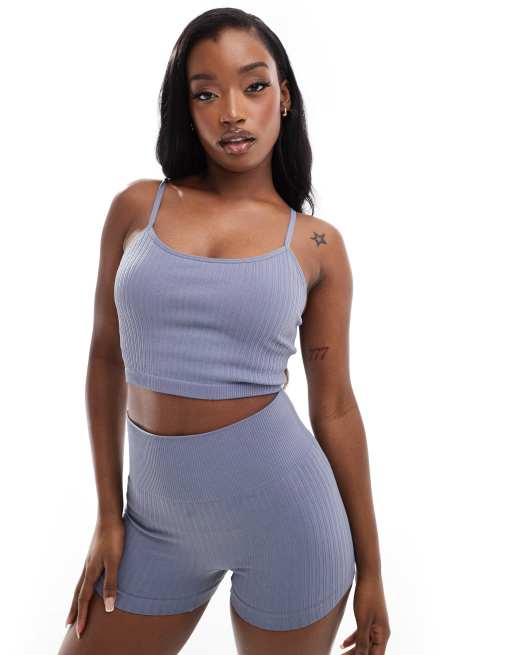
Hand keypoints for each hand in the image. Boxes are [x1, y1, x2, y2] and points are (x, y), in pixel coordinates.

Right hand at [65, 516, 124, 638]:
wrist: (110, 515)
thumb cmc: (114, 537)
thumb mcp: (115, 561)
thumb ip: (112, 584)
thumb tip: (108, 608)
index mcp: (91, 572)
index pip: (84, 600)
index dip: (82, 616)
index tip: (79, 633)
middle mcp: (87, 567)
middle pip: (78, 594)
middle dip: (75, 610)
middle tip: (68, 625)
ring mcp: (90, 560)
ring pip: (80, 584)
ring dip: (77, 598)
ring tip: (75, 607)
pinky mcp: (94, 553)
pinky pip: (86, 575)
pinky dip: (84, 584)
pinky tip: (89, 581)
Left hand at [340, 574, 390, 653]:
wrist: (368, 575)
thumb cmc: (367, 596)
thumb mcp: (363, 620)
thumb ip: (362, 640)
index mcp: (383, 634)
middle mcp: (381, 632)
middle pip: (369, 652)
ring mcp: (375, 625)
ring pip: (364, 644)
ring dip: (353, 651)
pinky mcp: (368, 618)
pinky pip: (361, 634)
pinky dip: (353, 640)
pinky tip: (343, 644)